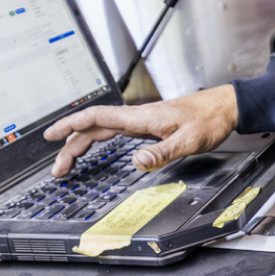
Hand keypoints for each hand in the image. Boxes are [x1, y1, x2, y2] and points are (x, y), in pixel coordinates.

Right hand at [43, 84, 238, 174]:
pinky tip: (91, 149)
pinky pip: (112, 132)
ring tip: (67, 164)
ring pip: (100, 130)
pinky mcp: (146, 126)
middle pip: (92, 127)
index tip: (50, 135)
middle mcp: (135, 117)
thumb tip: (136, 162)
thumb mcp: (189, 140)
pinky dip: (96, 141)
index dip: (70, 125)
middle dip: (69, 145)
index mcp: (140, 117)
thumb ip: (162, 152)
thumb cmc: (208, 119)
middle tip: (57, 168)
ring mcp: (139, 121)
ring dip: (80, 145)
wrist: (223, 107)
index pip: (96, 117)